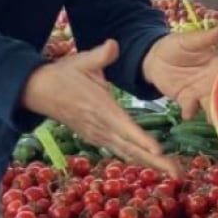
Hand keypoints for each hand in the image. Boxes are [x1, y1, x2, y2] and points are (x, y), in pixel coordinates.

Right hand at [21, 41, 178, 174]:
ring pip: (128, 153)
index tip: (159, 150)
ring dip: (151, 164)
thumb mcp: (82, 61)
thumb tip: (113, 45)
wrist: (38, 91)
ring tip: (174, 172)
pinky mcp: (97, 138)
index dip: (141, 139)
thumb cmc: (64, 74)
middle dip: (156, 161)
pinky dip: (138, 159)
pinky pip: (121, 151)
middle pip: (131, 148)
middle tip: (179, 173)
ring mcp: (98, 135)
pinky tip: (154, 164)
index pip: (124, 126)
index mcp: (101, 108)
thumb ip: (100, 55)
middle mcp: (101, 127)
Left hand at [142, 29, 217, 119]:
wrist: (153, 59)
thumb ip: (205, 38)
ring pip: (213, 106)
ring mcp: (201, 93)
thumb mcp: (188, 40)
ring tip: (215, 118)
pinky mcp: (187, 100)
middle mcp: (214, 82)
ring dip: (215, 113)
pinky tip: (187, 113)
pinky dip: (190, 112)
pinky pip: (192, 110)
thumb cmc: (174, 46)